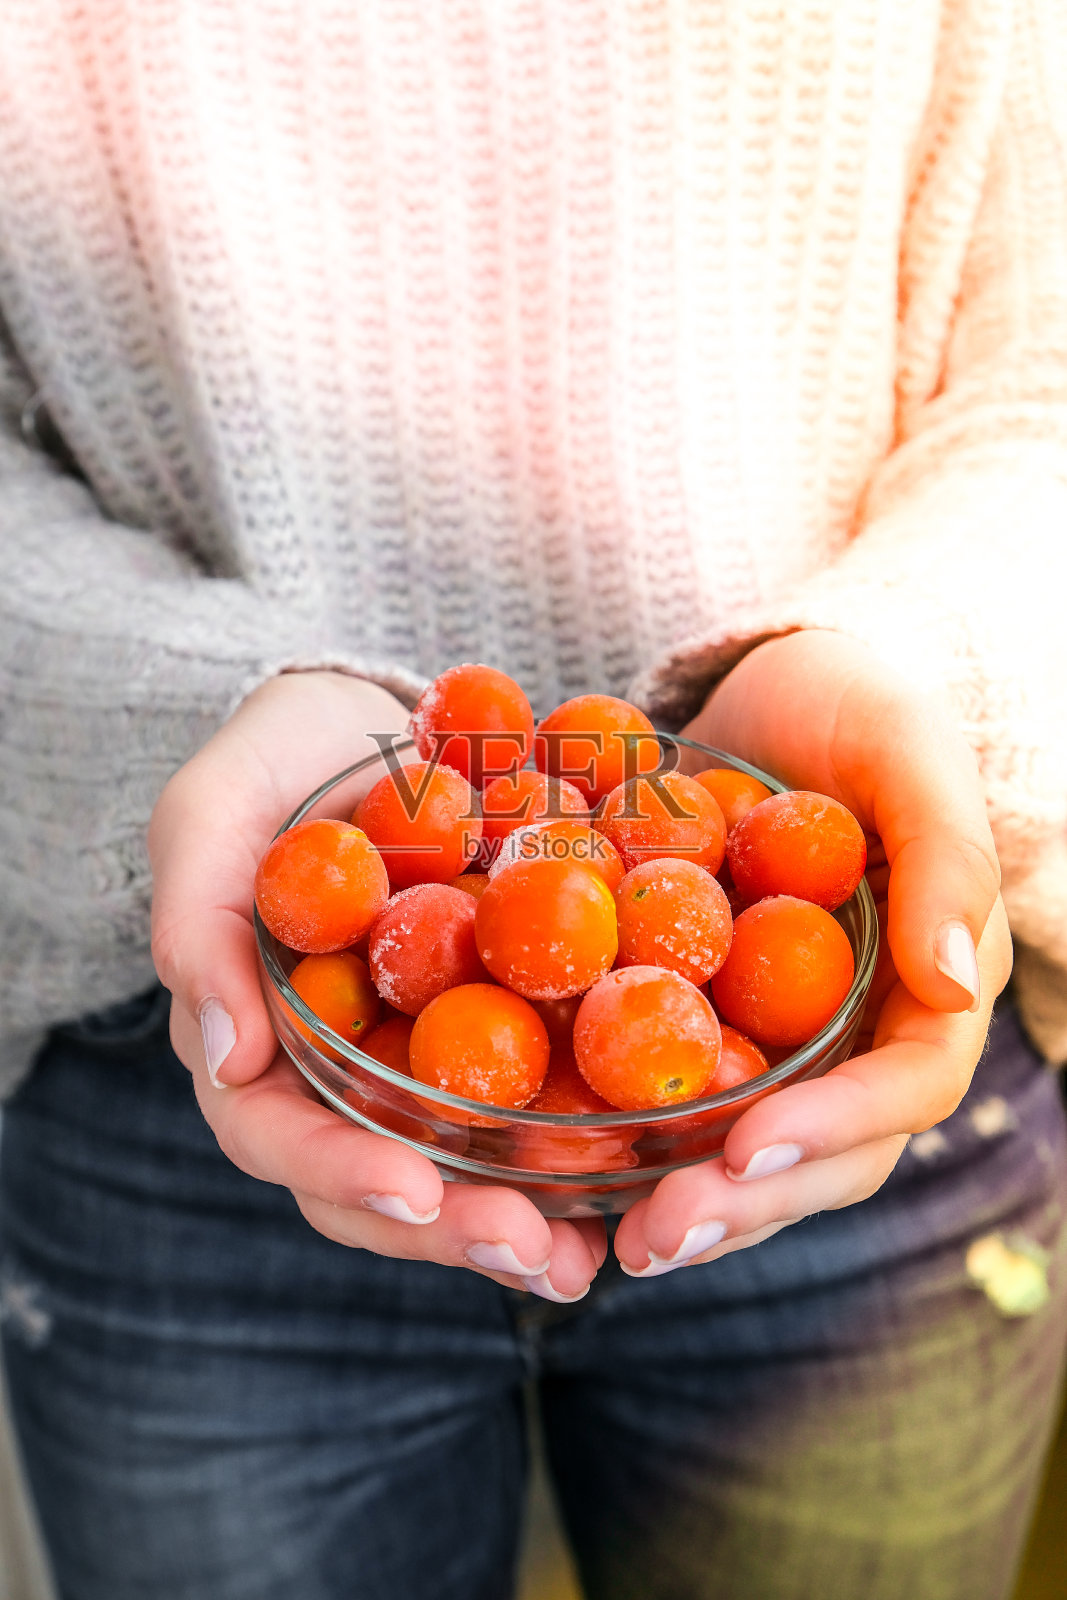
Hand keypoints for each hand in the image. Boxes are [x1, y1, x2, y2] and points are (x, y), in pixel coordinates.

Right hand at [149, 671, 604, 1300]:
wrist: (373, 719)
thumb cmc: (275, 760)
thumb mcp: (212, 813)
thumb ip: (197, 919)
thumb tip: (226, 1057)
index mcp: (259, 1038)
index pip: (275, 1134)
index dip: (340, 1172)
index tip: (415, 1192)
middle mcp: (339, 1072)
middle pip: (379, 1181)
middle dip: (451, 1231)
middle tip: (535, 1255)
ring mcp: (421, 1058)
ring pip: (459, 1164)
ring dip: (521, 1223)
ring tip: (587, 1259)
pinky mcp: (498, 1025)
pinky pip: (534, 1093)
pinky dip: (579, 1141)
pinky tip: (640, 1169)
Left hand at [615, 630, 1011, 1275]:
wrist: (777, 685)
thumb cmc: (860, 704)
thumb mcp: (909, 749)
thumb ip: (947, 855)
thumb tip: (955, 982)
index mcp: (932, 988)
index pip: (909, 1085)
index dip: (838, 1127)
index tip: (746, 1143)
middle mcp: (862, 1033)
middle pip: (825, 1150)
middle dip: (746, 1200)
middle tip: (654, 1237)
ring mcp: (784, 1036)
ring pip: (751, 1146)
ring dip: (688, 1202)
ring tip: (604, 1240)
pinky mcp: (710, 1019)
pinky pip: (678, 1092)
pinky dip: (632, 1138)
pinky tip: (558, 1167)